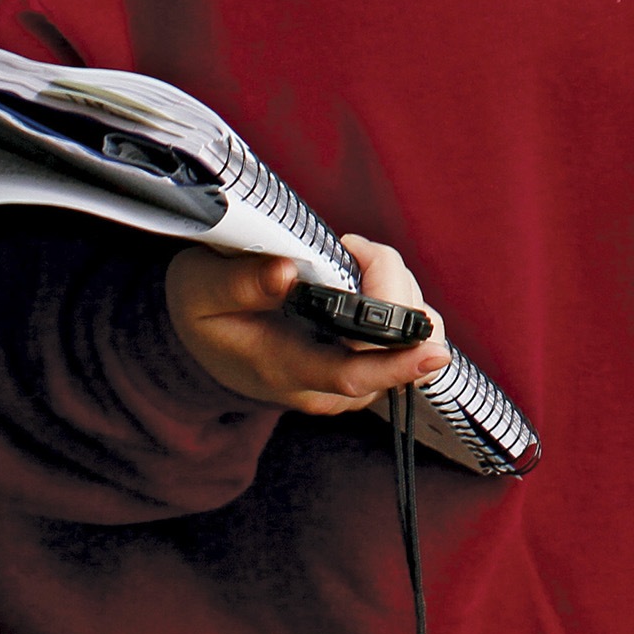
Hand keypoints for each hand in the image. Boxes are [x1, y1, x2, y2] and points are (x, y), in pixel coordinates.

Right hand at [166, 233, 450, 412]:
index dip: (399, 363)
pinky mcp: (360, 366)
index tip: (434, 351)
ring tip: (351, 260)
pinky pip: (402, 336)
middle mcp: (326, 385)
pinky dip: (396, 299)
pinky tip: (364, 279)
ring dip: (396, 289)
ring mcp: (346, 380)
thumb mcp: (202, 287)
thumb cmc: (203, 308)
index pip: (354, 374)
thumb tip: (289, 272)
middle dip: (393, 285)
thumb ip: (241, 282)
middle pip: (394, 346)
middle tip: (352, 248)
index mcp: (286, 368)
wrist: (199, 337)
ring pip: (407, 338)